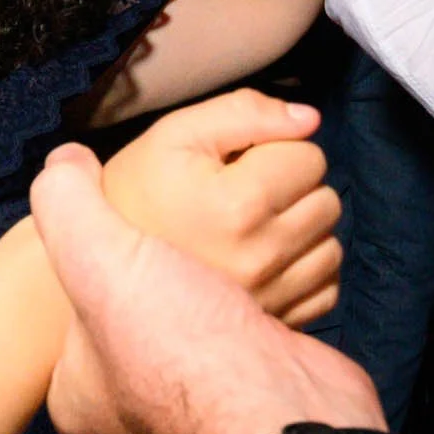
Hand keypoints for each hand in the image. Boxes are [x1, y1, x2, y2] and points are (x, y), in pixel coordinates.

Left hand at [31, 148, 382, 433]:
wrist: (282, 413)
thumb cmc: (178, 345)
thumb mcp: (96, 257)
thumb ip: (68, 202)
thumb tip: (66, 161)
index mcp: (80, 394)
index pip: (65, 322)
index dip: (89, 268)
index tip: (116, 232)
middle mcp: (135, 409)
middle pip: (144, 310)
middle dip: (167, 265)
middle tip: (177, 232)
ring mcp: (205, 400)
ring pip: (205, 312)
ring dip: (227, 273)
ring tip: (233, 238)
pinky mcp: (261, 383)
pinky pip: (260, 320)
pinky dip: (272, 292)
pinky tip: (273, 269)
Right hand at [98, 89, 341, 325]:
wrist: (101, 271)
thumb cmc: (136, 193)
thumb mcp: (174, 135)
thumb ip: (243, 112)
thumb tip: (308, 119)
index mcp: (237, 204)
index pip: (309, 156)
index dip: (277, 148)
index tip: (241, 161)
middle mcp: (260, 255)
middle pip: (326, 199)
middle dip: (294, 187)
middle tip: (246, 191)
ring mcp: (270, 295)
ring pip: (331, 244)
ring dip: (303, 229)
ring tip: (255, 226)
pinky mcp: (276, 322)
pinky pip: (327, 289)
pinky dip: (306, 270)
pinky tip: (268, 260)